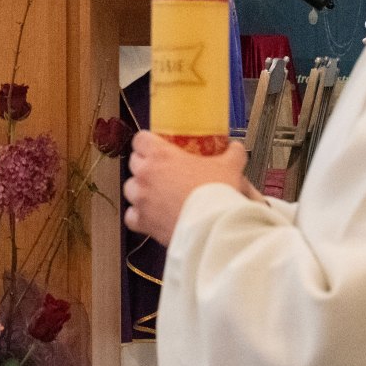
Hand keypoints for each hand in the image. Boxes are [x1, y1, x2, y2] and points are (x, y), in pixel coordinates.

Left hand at [123, 130, 250, 247]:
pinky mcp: (142, 222)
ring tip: (156, 194)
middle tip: (162, 170)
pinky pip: (131, 216)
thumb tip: (235, 148)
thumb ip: (232, 153)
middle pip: (134, 162)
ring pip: (129, 188)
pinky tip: (150, 215)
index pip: (140, 139)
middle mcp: (145, 175)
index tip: (157, 146)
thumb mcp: (230, 166)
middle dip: (145, 164)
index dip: (147, 142)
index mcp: (160, 155)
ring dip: (140, 189)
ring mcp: (141, 199)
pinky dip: (138, 216)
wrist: (214, 226)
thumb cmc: (217, 192)